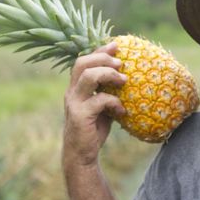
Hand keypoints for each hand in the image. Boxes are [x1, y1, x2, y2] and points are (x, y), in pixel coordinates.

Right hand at [62, 43, 127, 166]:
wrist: (81, 155)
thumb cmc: (93, 130)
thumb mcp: (102, 107)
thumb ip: (107, 93)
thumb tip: (127, 79)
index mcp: (76, 88)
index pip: (83, 61)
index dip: (99, 51)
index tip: (116, 45)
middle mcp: (72, 92)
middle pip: (81, 63)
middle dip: (103, 58)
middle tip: (121, 63)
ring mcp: (74, 103)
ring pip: (87, 76)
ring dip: (108, 75)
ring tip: (124, 81)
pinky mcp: (79, 115)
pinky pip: (98, 100)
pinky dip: (114, 102)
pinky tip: (122, 111)